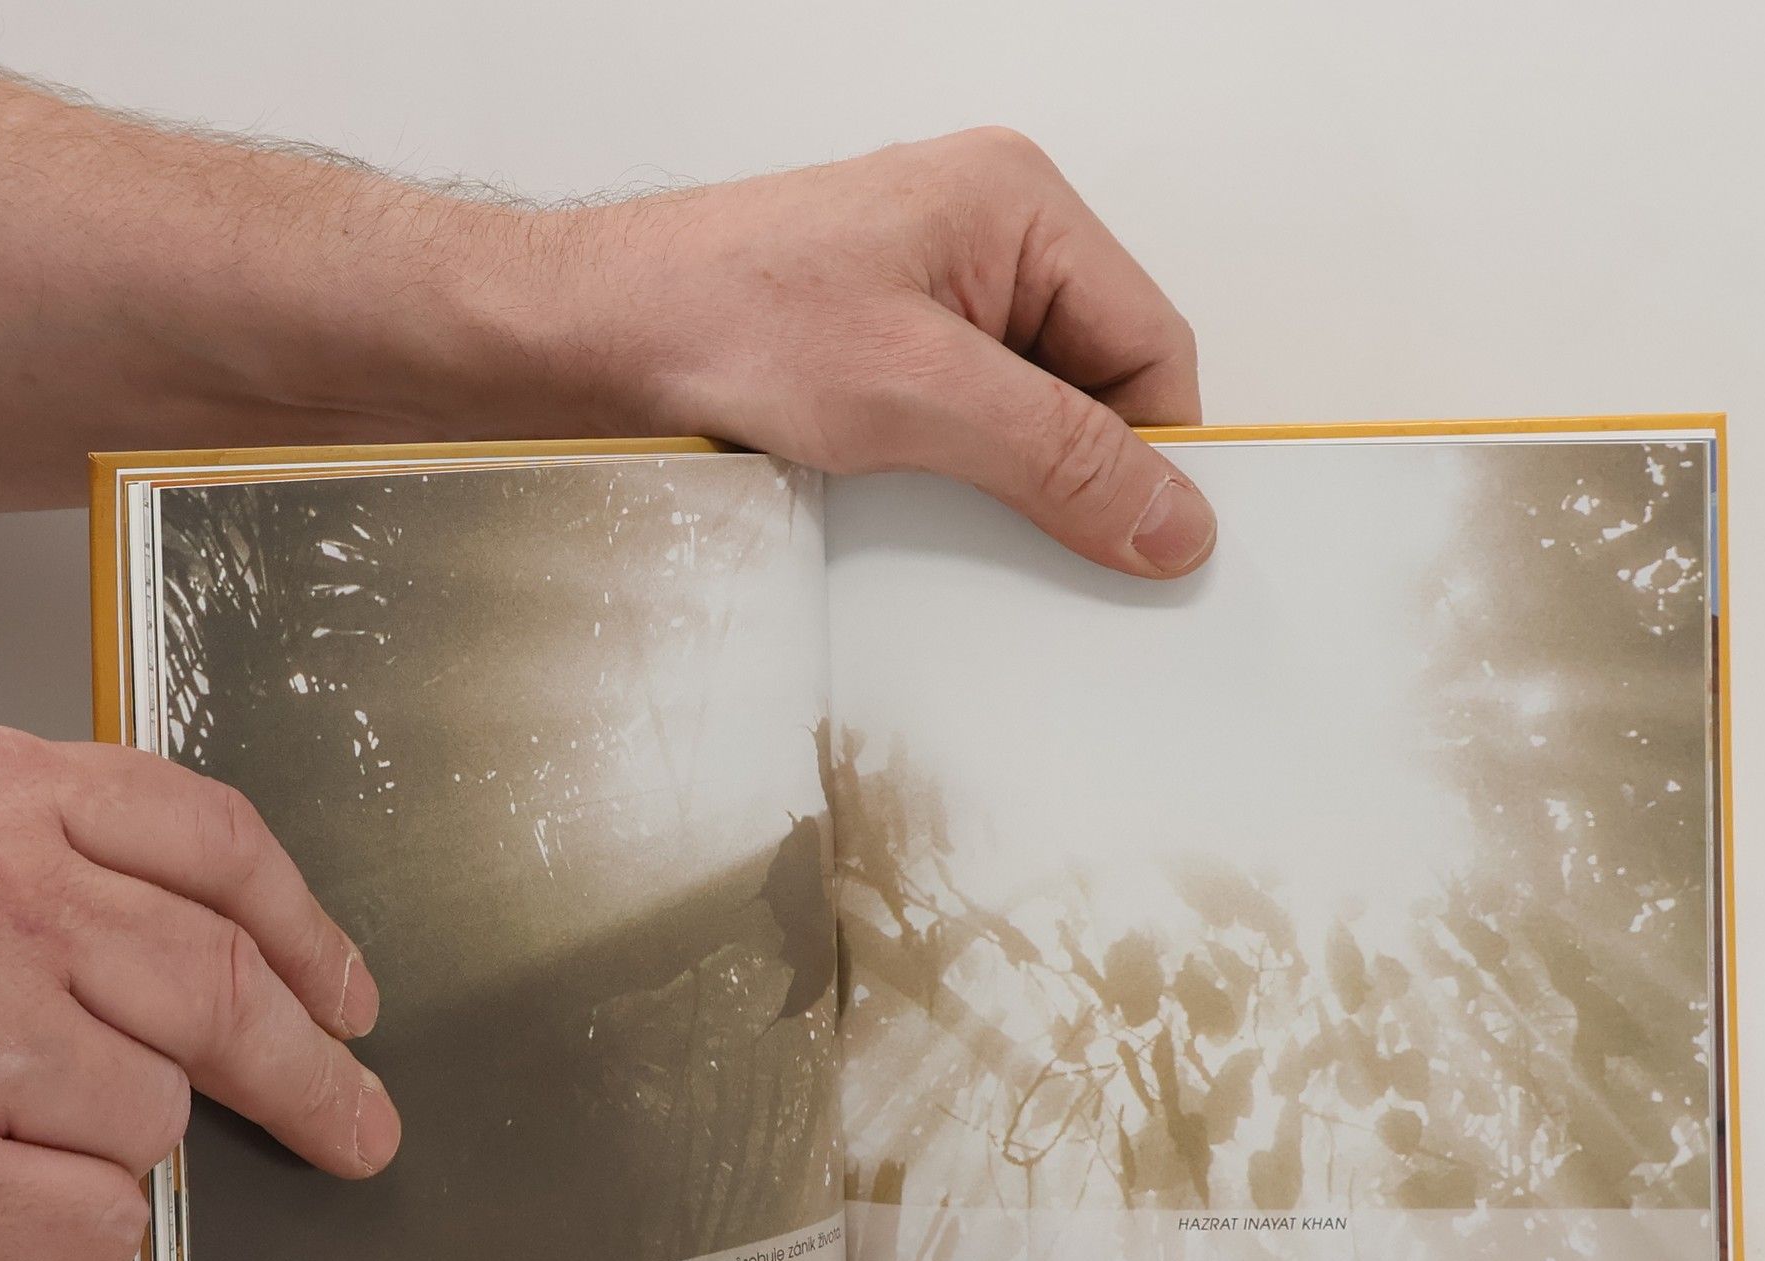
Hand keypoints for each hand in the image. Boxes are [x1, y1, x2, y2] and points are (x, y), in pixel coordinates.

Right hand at [0, 726, 399, 1260]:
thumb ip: (63, 856)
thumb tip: (237, 962)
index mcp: (5, 793)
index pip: (216, 845)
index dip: (308, 929)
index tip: (350, 997)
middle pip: (224, 993)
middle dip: (312, 1076)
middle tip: (357, 1124)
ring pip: (156, 1116)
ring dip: (133, 1145)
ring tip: (33, 1123)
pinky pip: (88, 1222)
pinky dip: (87, 1232)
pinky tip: (32, 1202)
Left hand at [522, 130, 1215, 577]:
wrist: (591, 339)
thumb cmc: (722, 316)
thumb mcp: (918, 395)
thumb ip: (1059, 456)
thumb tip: (1172, 518)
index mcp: (1020, 208)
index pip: (1151, 346)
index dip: (1159, 452)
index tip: (1151, 543)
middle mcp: (989, 244)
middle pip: (1099, 384)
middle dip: (1081, 472)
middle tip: (1053, 549)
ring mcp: (936, 299)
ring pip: (1033, 417)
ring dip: (1015, 483)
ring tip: (957, 516)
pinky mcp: (890, 353)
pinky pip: (970, 430)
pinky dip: (963, 483)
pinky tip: (923, 512)